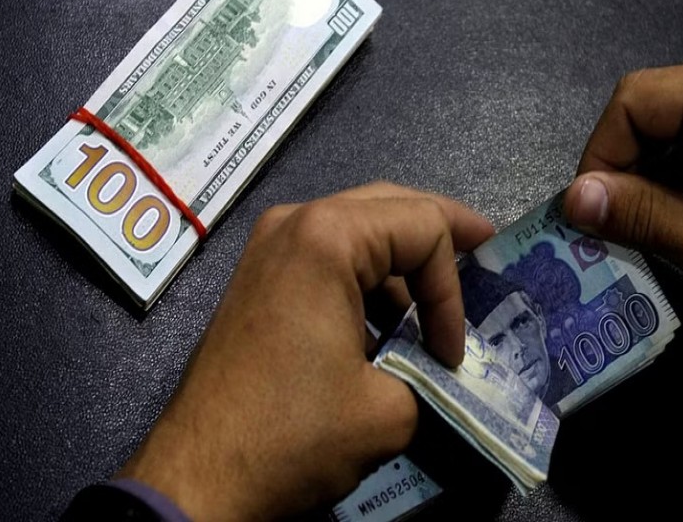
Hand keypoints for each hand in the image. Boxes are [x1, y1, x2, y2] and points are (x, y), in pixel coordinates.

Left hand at [117, 182, 493, 520]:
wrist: (198, 476)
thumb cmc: (292, 434)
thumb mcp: (389, 408)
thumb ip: (433, 374)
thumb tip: (440, 368)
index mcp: (327, 237)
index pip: (424, 227)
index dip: (453, 288)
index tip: (451, 353)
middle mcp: (294, 223)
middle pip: (390, 205)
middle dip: (441, 233)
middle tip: (485, 249)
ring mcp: (268, 249)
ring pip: (358, 229)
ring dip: (401, 264)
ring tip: (435, 306)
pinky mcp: (258, 280)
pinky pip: (327, 258)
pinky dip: (365, 280)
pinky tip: (385, 324)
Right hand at [564, 38, 682, 327]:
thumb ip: (643, 217)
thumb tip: (575, 200)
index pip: (630, 105)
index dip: (598, 161)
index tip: (590, 216)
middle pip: (653, 106)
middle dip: (627, 167)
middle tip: (618, 226)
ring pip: (679, 115)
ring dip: (655, 168)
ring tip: (652, 223)